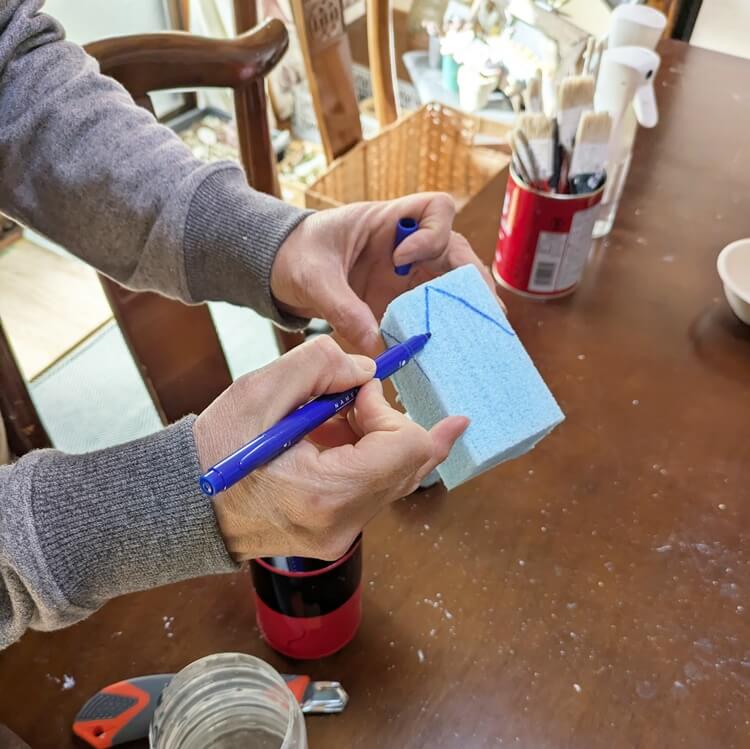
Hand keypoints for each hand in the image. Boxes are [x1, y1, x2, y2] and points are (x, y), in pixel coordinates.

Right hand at [194, 336, 467, 560]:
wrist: (186, 506)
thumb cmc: (216, 452)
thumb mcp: (258, 391)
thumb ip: (319, 365)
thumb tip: (367, 371)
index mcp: (326, 493)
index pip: (406, 448)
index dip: (390, 410)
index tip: (358, 391)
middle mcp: (343, 524)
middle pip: (411, 466)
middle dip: (389, 422)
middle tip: (354, 397)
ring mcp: (342, 535)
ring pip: (396, 477)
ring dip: (376, 438)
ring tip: (330, 420)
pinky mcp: (337, 534)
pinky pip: (374, 489)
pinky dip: (365, 457)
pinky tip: (330, 439)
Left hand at [271, 193, 499, 355]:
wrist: (284, 270)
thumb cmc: (299, 256)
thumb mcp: (313, 278)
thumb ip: (342, 307)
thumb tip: (375, 344)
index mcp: (387, 221)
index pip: (435, 208)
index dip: (432, 232)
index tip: (404, 258)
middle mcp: (408, 245)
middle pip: (458, 252)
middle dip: (473, 281)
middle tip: (484, 312)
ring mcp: (409, 273)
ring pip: (454, 284)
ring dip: (467, 308)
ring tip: (481, 334)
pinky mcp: (402, 300)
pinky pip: (433, 312)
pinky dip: (446, 329)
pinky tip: (454, 350)